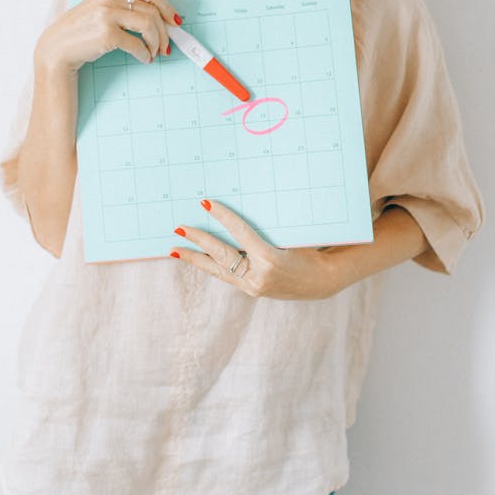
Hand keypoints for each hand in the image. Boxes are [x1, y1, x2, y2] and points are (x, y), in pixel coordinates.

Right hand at [35, 0, 181, 73]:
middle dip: (165, 30)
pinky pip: (137, 44)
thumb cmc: (82, 31)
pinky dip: (145, 53)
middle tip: (167, 44)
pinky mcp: (107, 33)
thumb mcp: (101, 7)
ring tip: (154, 52)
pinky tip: (144, 58)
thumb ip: (124, 5)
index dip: (167, 6)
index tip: (175, 21)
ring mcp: (107, 14)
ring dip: (156, 42)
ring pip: (149, 25)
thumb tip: (159, 16)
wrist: (57, 49)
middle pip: (153, 9)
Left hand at [170, 200, 345, 300]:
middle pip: (222, 255)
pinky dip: (210, 265)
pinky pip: (225, 276)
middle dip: (200, 240)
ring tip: (174, 250)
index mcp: (271, 259)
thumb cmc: (309, 251)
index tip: (207, 203)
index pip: (241, 234)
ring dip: (195, 258)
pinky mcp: (250, 290)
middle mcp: (259, 276)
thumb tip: (238, 211)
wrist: (320, 282)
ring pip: (217, 270)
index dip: (223, 218)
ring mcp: (253, 286)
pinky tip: (195, 257)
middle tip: (180, 227)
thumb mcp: (291, 236)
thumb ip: (265, 228)